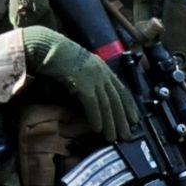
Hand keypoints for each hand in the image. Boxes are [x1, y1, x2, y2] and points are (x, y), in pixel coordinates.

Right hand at [19, 27, 134, 139]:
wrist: (50, 47)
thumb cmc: (62, 58)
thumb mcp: (83, 67)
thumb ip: (91, 79)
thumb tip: (95, 97)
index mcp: (104, 69)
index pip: (122, 90)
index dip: (129, 106)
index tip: (135, 120)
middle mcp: (102, 74)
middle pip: (117, 100)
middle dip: (123, 120)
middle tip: (126, 136)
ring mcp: (94, 79)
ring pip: (107, 105)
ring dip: (110, 123)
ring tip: (112, 138)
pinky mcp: (83, 84)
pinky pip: (93, 105)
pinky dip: (96, 118)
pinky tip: (98, 129)